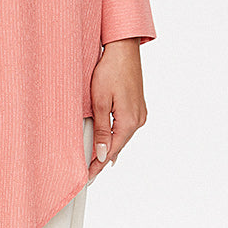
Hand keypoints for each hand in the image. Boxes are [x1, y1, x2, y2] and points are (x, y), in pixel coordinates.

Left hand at [87, 38, 147, 183]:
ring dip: (109, 148)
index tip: (87, 178)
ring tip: (93, 162)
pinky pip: (124, 128)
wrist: (123, 50)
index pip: (111, 152)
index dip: (98, 166)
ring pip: (121, 138)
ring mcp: (140, 114)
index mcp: (129, 121)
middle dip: (102, 159)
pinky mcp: (137, 107)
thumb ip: (102, 130)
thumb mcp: (100, 102)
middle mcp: (138, 120)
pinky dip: (114, 136)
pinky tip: (107, 142)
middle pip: (118, 147)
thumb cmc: (110, 70)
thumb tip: (102, 155)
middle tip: (87, 173)